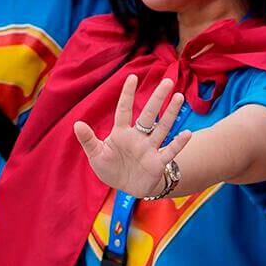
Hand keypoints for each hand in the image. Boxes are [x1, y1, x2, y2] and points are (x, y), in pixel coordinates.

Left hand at [73, 74, 193, 197]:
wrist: (127, 188)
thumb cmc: (111, 168)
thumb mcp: (96, 155)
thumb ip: (88, 140)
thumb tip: (77, 123)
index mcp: (121, 133)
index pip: (124, 111)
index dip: (127, 95)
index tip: (132, 77)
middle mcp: (138, 137)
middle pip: (149, 114)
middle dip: (158, 98)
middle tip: (168, 81)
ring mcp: (150, 148)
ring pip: (162, 127)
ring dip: (171, 114)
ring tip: (178, 97)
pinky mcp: (158, 162)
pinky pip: (170, 151)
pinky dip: (179, 143)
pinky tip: (187, 133)